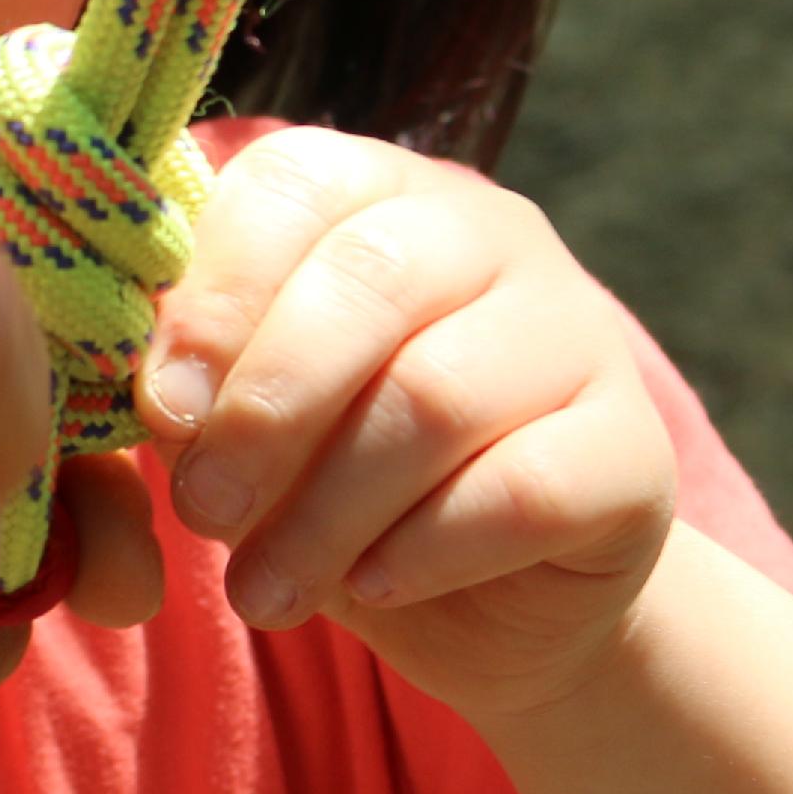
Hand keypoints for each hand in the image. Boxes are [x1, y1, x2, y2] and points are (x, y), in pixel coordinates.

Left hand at [136, 131, 673, 722]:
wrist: (495, 608)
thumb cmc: (338, 486)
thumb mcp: (247, 426)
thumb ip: (196, 386)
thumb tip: (156, 394)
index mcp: (379, 192)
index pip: (294, 185)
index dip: (215, 297)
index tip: (156, 408)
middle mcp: (491, 233)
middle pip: (371, 282)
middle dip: (265, 410)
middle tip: (203, 512)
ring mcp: (578, 332)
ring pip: (435, 396)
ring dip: (325, 512)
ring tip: (263, 592)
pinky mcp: (635, 450)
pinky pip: (522, 489)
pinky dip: (425, 549)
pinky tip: (375, 589)